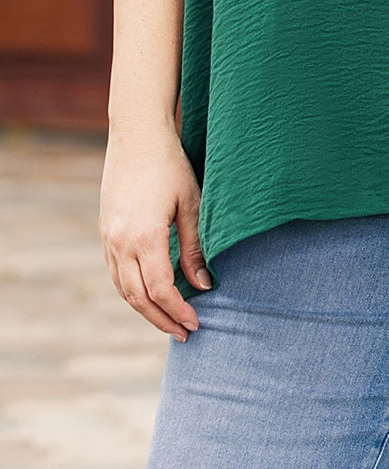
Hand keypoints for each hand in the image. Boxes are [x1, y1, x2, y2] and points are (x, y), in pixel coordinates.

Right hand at [99, 124, 211, 340]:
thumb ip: (195, 247)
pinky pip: (115, 272)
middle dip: (161, 319)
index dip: (178, 311)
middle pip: (138, 297)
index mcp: (144, 237)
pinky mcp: (105, 230)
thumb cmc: (170, 164)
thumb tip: (204, 285)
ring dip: (145, 309)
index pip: (160, 290)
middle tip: (184, 333)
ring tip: (168, 320)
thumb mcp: (191, 204)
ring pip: (123, 288)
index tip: (195, 324)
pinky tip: (149, 293)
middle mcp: (120, 242)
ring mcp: (108, 237)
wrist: (137, 134)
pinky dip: (131, 289)